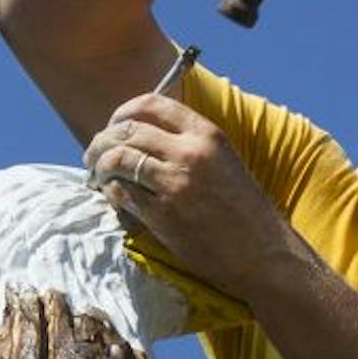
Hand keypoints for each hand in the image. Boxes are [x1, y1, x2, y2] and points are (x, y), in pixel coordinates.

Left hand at [85, 92, 292, 296]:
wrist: (263, 253)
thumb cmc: (244, 210)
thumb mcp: (224, 162)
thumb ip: (189, 143)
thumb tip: (143, 134)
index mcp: (207, 134)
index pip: (151, 104)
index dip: (123, 112)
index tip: (113, 125)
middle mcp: (190, 153)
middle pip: (126, 130)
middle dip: (102, 140)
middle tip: (94, 155)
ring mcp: (175, 184)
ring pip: (117, 159)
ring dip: (98, 165)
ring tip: (96, 175)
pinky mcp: (164, 215)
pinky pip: (121, 193)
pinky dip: (110, 191)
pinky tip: (113, 195)